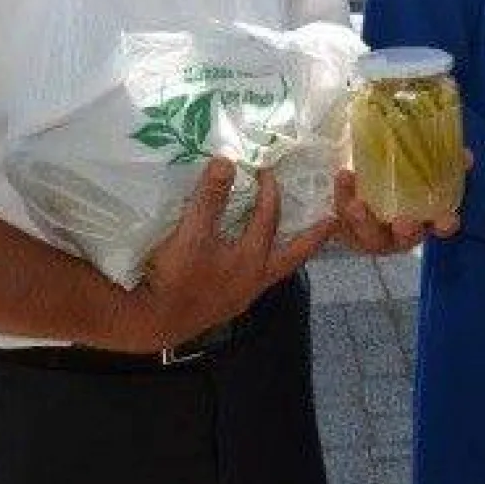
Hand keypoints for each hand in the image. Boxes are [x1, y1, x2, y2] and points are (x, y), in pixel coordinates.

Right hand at [125, 160, 333, 351]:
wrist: (152, 323)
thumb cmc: (176, 277)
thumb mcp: (192, 233)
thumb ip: (210, 198)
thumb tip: (227, 161)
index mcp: (252, 261)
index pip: (268, 218)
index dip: (269, 192)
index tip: (268, 171)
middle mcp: (254, 281)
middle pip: (293, 256)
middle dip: (312, 237)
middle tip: (332, 223)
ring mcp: (241, 296)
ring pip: (274, 270)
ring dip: (284, 252)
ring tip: (292, 238)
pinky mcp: (225, 305)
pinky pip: (253, 279)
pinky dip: (258, 264)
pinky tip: (247, 259)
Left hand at [332, 169, 451, 253]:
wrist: (366, 186)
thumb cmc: (402, 180)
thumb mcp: (424, 169)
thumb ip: (445, 162)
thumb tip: (465, 156)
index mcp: (424, 222)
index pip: (440, 227)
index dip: (444, 225)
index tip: (446, 220)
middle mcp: (399, 234)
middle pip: (403, 240)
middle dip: (404, 232)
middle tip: (403, 222)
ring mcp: (372, 235)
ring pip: (369, 235)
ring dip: (363, 222)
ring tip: (357, 205)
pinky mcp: (347, 228)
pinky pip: (341, 223)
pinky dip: (340, 208)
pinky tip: (339, 187)